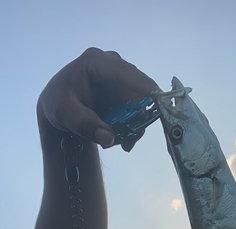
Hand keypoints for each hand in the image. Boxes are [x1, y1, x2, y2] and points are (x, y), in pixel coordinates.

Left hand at [37, 47, 159, 150]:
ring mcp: (121, 82)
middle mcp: (113, 68)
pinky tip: (115, 139)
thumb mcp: (63, 113)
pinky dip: (129, 129)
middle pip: (137, 91)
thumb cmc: (57, 104)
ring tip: (114, 143)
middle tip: (127, 141)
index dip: (144, 85)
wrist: (59, 112)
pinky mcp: (125, 97)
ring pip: (138, 106)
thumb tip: (109, 137)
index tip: (160, 99)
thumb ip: (84, 124)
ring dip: (131, 127)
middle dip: (135, 117)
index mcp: (95, 61)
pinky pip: (136, 114)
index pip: (125, 72)